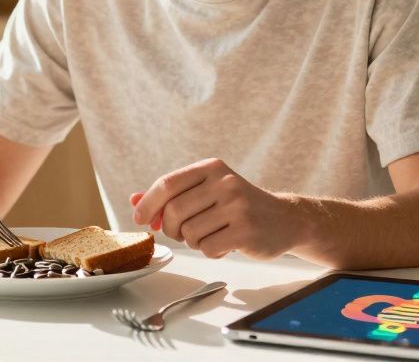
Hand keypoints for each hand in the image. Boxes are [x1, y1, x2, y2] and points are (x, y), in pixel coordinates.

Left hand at [130, 158, 301, 259]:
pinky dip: (209, 252)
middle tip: (181, 233)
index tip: (140, 218)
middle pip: (174, 211)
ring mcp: (237, 206)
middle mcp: (224, 183)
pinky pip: (208, 248)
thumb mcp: (206, 191)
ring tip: (210, 236)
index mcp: (211, 168)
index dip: (148, 204)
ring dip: (192, 241)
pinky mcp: (246, 230)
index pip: (167, 184)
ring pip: (189, 232)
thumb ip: (171, 196)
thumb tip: (133, 200)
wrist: (285, 219)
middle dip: (171, 228)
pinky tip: (223, 245)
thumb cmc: (238, 207)